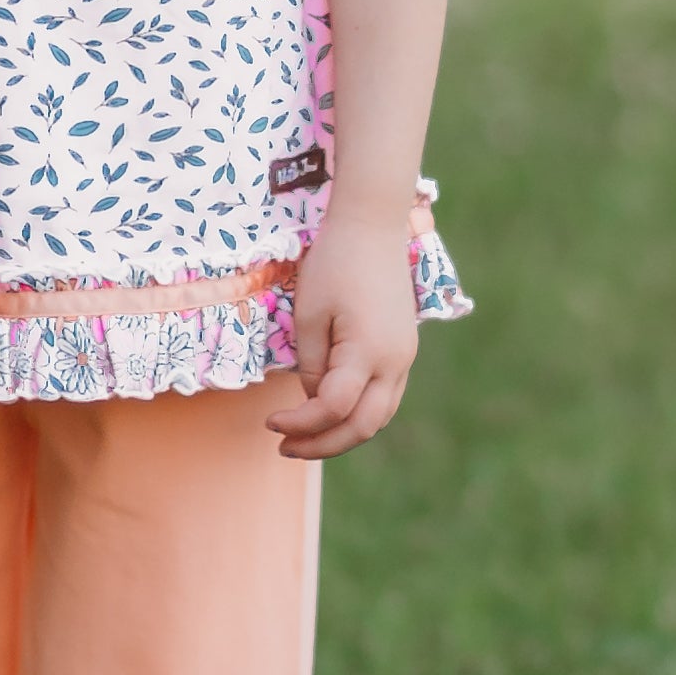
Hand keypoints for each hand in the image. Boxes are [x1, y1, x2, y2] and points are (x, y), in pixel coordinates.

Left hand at [270, 203, 419, 458]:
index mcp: (368, 352)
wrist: (372, 226)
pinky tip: (330, 411)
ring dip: (343, 434)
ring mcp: (404, 357)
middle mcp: (395, 362)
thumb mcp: (308, 313)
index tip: (271, 423)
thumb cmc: (334, 263)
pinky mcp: (404, 349)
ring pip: (379, 416)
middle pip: (364, 426)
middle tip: (286, 448)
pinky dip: (359, 413)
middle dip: (324, 444)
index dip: (300, 424)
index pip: (333, 408)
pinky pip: (384, 397)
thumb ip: (310, 364)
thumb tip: (313, 397)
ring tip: (306, 438)